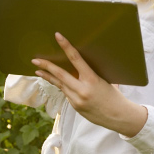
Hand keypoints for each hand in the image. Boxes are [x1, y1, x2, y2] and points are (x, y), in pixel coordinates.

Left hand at [31, 32, 147, 137]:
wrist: (118, 117)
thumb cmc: (114, 96)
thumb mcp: (104, 80)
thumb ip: (90, 74)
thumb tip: (79, 64)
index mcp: (92, 79)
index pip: (76, 59)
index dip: (66, 46)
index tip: (58, 36)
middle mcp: (82, 90)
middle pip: (60, 74)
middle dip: (46, 66)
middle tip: (35, 59)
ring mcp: (77, 100)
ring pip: (60, 84)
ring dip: (49, 77)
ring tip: (38, 70)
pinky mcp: (75, 107)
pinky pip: (66, 93)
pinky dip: (62, 86)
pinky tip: (57, 82)